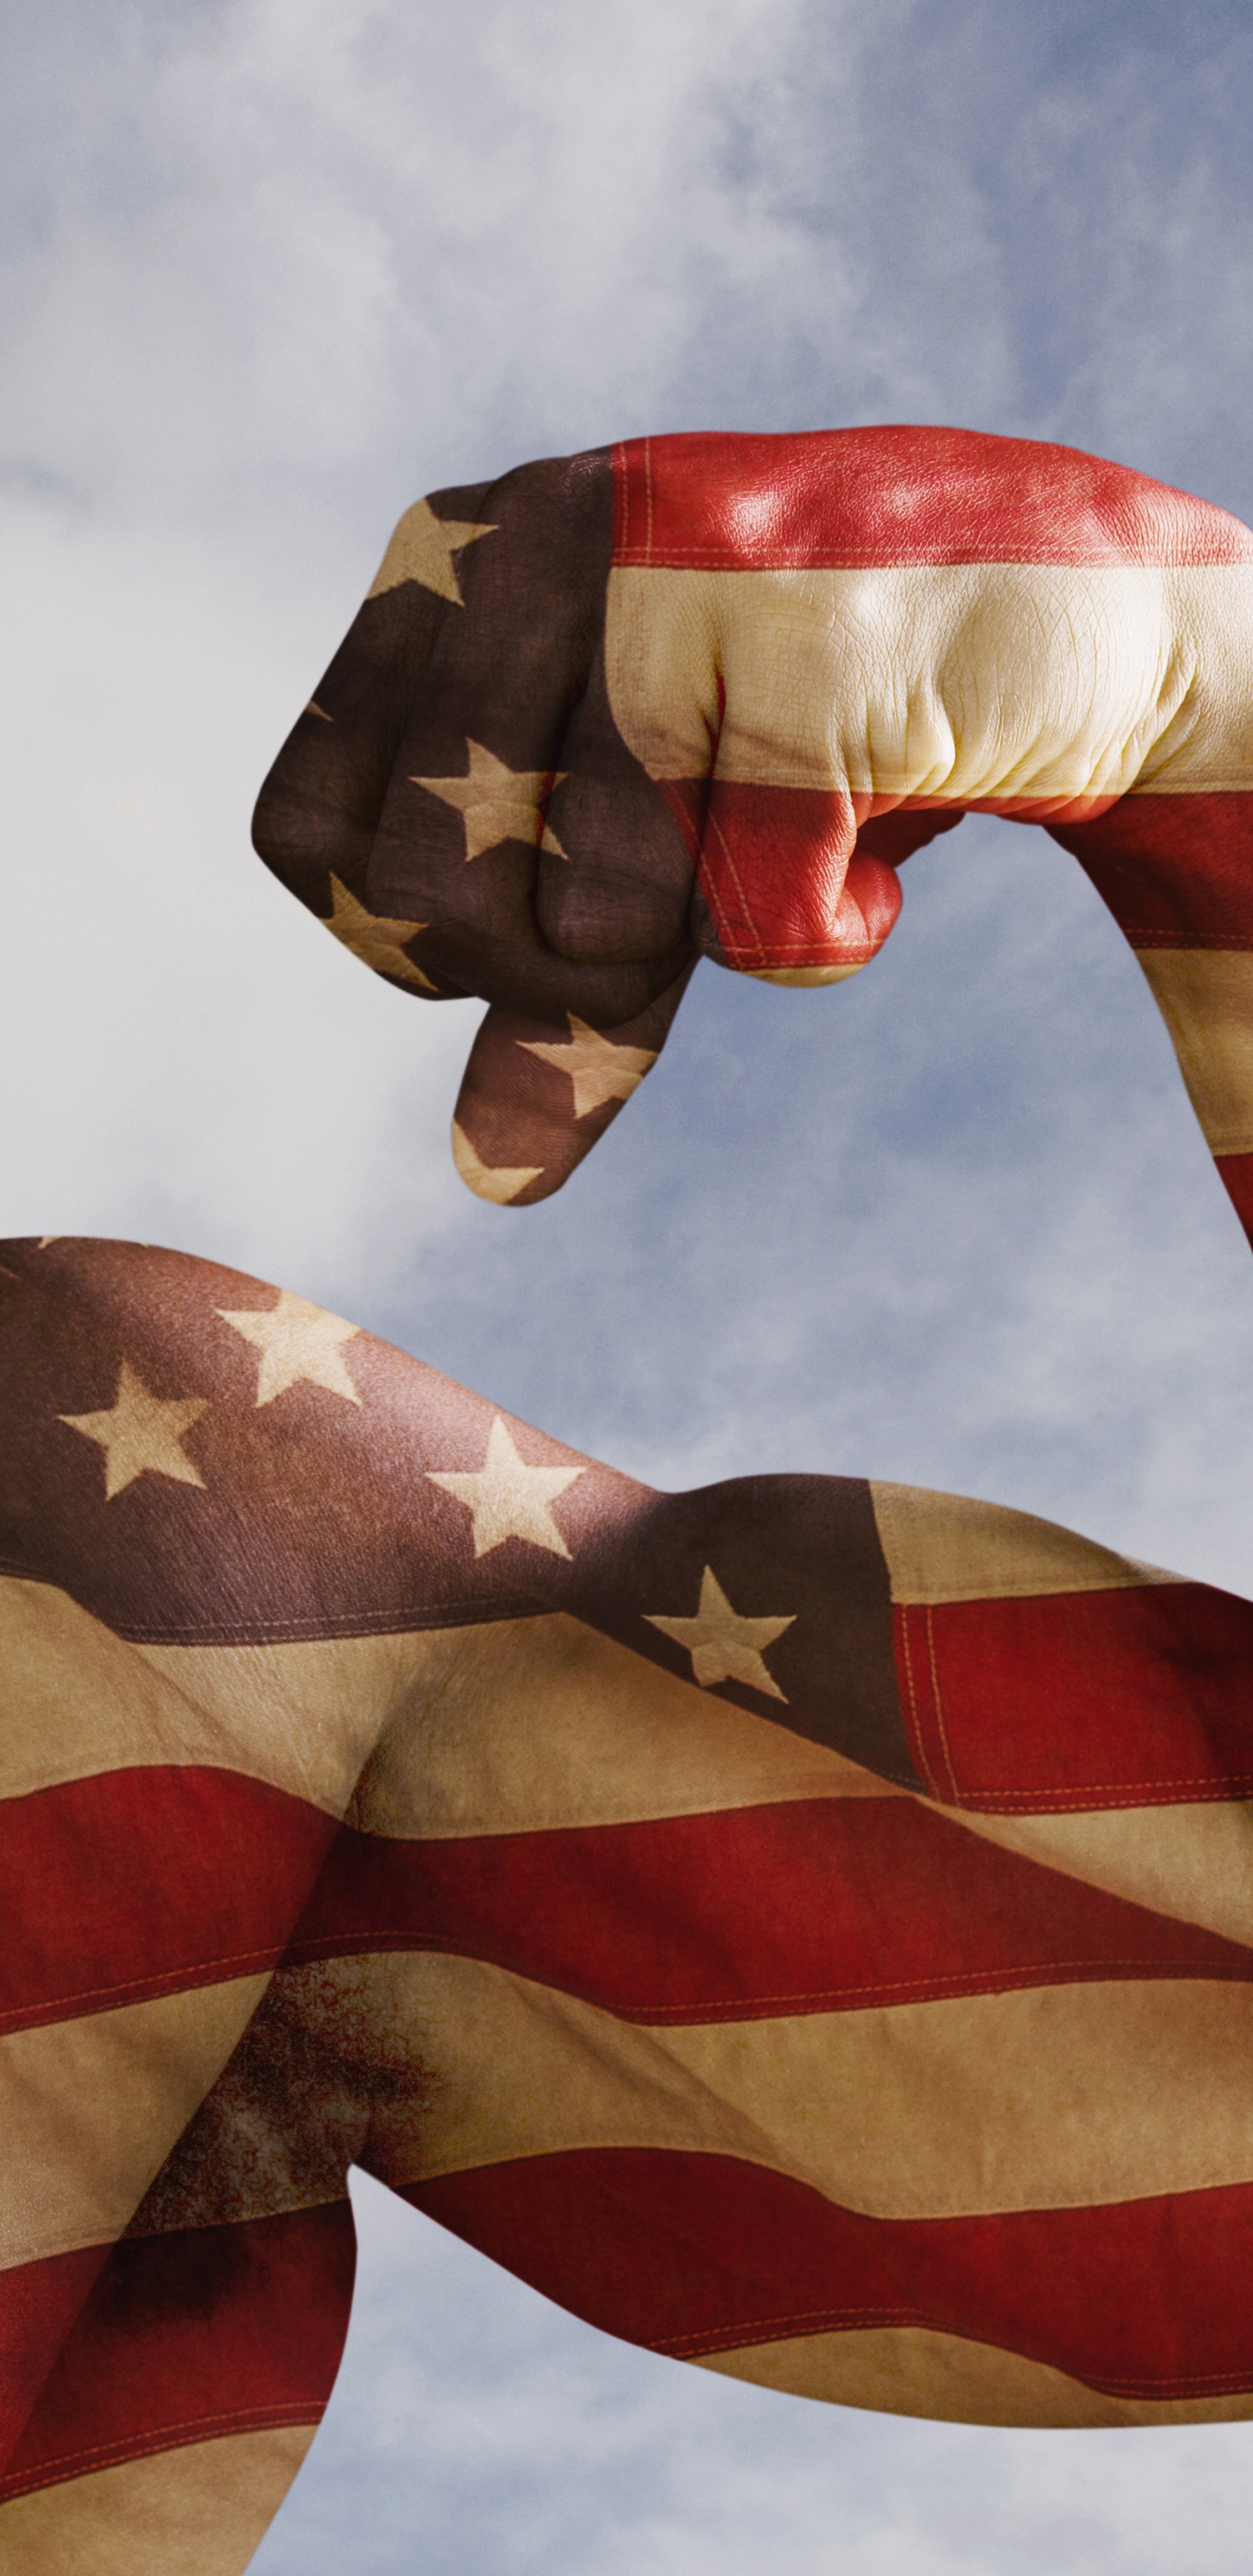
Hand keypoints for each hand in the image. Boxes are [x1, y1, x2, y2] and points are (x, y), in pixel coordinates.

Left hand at [253, 427, 1252, 1204]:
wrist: (1060, 614)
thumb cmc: (814, 729)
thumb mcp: (646, 856)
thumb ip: (549, 999)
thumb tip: (486, 1179)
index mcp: (443, 562)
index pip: (301, 835)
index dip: (403, 939)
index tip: (527, 921)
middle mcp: (527, 536)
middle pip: (416, 898)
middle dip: (547, 970)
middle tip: (660, 909)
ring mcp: (660, 577)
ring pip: (576, 918)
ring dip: (696, 942)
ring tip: (777, 844)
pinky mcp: (802, 646)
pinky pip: (750, 924)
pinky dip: (826, 936)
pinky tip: (875, 844)